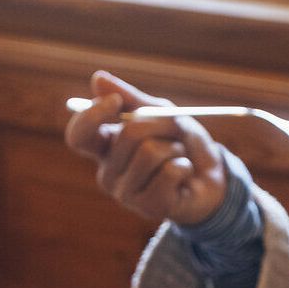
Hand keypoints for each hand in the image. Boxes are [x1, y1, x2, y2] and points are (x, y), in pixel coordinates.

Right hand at [65, 70, 227, 226]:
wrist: (209, 177)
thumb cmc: (179, 142)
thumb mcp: (158, 112)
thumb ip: (130, 98)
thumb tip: (97, 79)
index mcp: (104, 149)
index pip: (79, 136)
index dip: (92, 116)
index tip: (116, 101)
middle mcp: (108, 174)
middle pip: (127, 135)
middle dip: (160, 125)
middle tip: (173, 133)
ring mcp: (127, 195)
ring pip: (150, 153)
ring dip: (175, 147)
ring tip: (179, 157)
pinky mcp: (150, 208)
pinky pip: (169, 172)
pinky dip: (185, 165)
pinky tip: (184, 175)